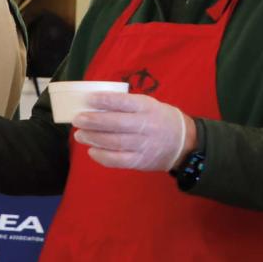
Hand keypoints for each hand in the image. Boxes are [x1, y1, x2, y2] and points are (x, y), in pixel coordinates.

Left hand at [74, 93, 193, 171]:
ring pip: (114, 142)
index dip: (104, 100)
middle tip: (77, 119)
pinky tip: (92, 151)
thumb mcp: (148, 105)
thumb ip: (126, 105)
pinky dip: (102, 156)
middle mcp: (146, 126)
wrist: (185, 143)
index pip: (123, 102)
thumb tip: (95, 105)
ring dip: (94, 139)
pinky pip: (118, 160)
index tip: (88, 100)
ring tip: (80, 135)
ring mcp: (144, 145)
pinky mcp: (141, 162)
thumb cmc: (160, 119)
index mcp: (147, 108)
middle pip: (116, 124)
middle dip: (93, 121)